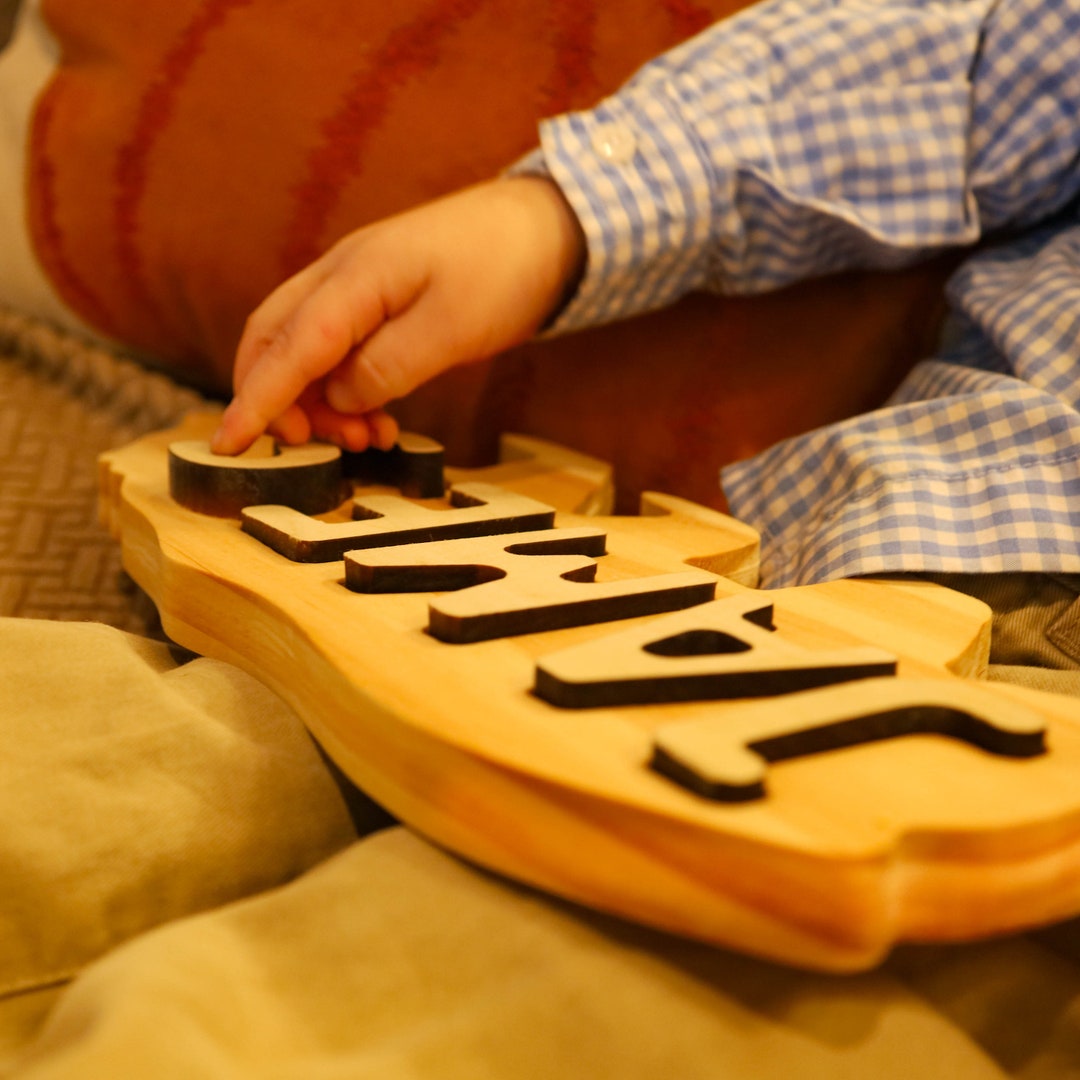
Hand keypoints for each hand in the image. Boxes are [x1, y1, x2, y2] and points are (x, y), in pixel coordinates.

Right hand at [211, 176, 585, 454]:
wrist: (545, 226)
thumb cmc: (503, 270)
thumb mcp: (452, 328)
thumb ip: (387, 367)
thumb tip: (337, 400)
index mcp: (355, 278)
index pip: (288, 348)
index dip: (255, 401)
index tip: (227, 445)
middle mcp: (342, 277)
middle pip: (273, 341)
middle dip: (277, 400)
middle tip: (314, 447)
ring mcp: (358, 286)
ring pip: (304, 349)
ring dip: (319, 403)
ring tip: (368, 438)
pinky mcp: (379, 300)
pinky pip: (339, 349)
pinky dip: (346, 391)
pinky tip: (379, 418)